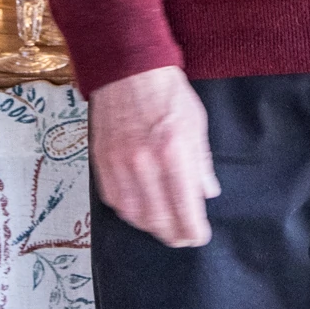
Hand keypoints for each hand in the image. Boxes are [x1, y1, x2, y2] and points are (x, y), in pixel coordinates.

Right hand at [89, 64, 219, 247]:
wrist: (128, 71)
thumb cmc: (167, 94)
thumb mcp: (196, 124)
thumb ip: (201, 162)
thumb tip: (207, 193)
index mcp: (173, 153)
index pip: (185, 208)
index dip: (193, 230)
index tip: (199, 236)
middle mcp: (145, 164)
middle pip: (159, 219)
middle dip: (174, 234)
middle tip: (183, 238)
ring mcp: (119, 165)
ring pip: (135, 215)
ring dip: (151, 227)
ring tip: (164, 228)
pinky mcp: (102, 163)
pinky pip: (115, 201)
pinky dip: (130, 213)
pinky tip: (141, 213)